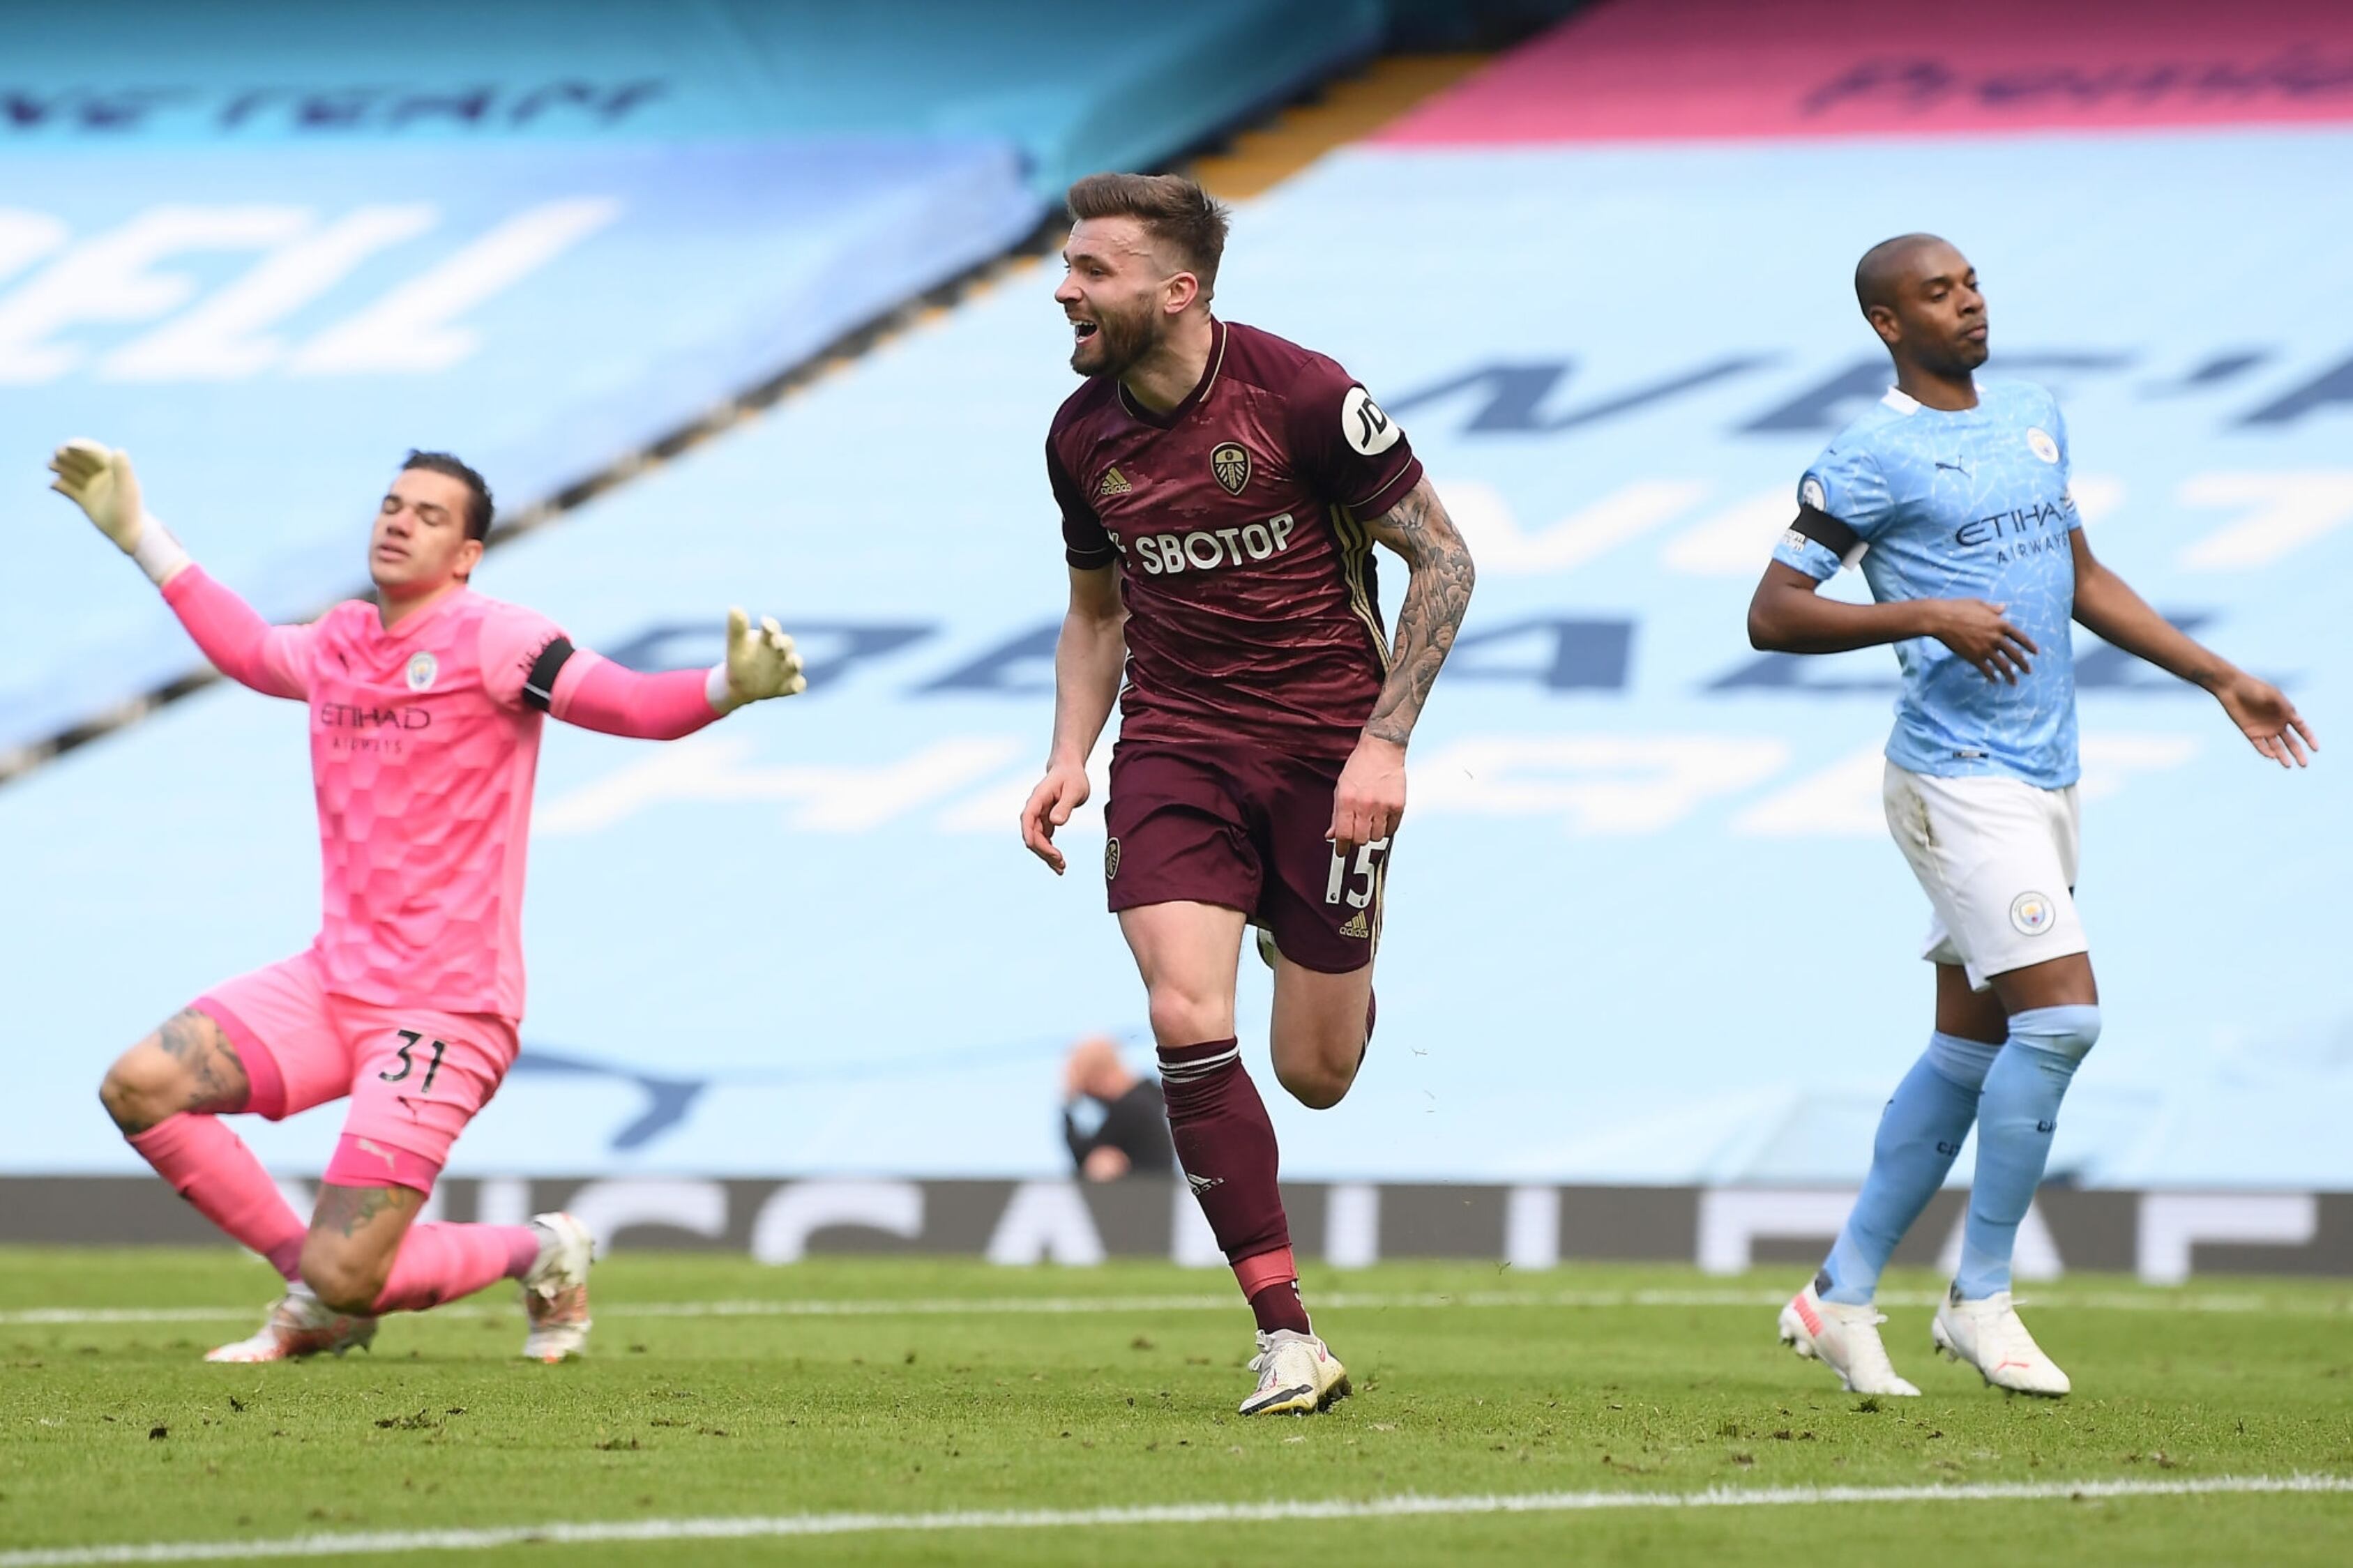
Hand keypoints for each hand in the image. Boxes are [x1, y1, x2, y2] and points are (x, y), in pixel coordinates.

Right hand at [48, 438, 145, 552]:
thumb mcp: (126, 487)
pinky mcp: (85, 500)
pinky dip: (60, 486)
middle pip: (81, 460)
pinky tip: (53, 485)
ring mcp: (92, 488)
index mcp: (113, 469)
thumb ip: (122, 469)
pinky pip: (69, 490)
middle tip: (56, 454)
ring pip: (73, 473)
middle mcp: (102, 476)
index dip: (81, 447)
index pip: (94, 453)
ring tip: (50, 464)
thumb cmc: (129, 509)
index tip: (68, 446)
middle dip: (68, 455)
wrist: (127, 532)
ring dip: (61, 467)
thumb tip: (118, 450)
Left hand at [723, 607, 806, 702]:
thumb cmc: (740, 661)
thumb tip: (734, 608)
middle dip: (783, 644)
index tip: (764, 622)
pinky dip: (797, 685)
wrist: (742, 686)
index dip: (770, 626)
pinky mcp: (788, 685)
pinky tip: (794, 687)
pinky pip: (797, 685)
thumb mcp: (736, 646)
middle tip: (776, 643)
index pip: (772, 628)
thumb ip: (736, 629)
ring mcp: (786, 669)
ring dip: (794, 663)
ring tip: (792, 662)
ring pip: (795, 663)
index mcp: (767, 639)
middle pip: (787, 644)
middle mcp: (780, 652)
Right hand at [1020, 761, 1090, 874]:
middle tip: (1061, 863)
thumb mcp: (1074, 789)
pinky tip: (1059, 861)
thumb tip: (1056, 822)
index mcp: (1038, 798)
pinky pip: (1044, 839)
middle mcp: (1035, 808)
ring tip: (1061, 868)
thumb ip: (1065, 805)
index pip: (1028, 818)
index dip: (1029, 834)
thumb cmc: (1073, 777)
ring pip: (1037, 839)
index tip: (1037, 848)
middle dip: (1043, 850)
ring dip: (1046, 854)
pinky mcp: (1045, 821)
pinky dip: (1050, 850)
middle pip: (1031, 833)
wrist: (1069, 769)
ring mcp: (1038, 816)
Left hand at [1329, 734, 1405, 857]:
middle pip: (1361, 840)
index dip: (1342, 847)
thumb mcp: (1340, 788)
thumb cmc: (1359, 767)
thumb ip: (1336, 814)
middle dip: (1357, 841)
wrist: (1382, 749)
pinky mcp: (1398, 805)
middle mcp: (1365, 805)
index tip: (1342, 852)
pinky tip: (1382, 818)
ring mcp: (1383, 806)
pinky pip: (1392, 829)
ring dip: (1372, 834)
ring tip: (1370, 822)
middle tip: (1357, 834)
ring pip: (1377, 837)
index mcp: (1347, 800)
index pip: (1344, 834)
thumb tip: (1332, 835)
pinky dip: (1386, 828)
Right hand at [1921, 598, 2038, 683]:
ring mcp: (1985, 649)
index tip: (2035, 653)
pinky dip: (1991, 676)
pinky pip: (1986, 670)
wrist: (1941, 619)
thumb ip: (1993, 609)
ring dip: (2010, 675)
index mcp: (2000, 624)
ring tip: (2014, 682)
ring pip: (2003, 665)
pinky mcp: (1974, 657)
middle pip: (2015, 654)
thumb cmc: (1959, 608)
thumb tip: (2003, 608)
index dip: (2029, 645)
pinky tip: (1994, 681)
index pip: (2020, 637)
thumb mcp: (1979, 604)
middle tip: (2028, 671)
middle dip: (2023, 664)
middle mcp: (1996, 638)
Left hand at [2214, 671, 2316, 767]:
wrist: (2232, 688)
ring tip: (2288, 765)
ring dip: (2282, 756)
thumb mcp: (2271, 695)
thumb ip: (2282, 705)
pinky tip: (2271, 756)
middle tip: (2304, 764)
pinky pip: (2260, 745)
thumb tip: (2293, 716)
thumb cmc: (2253, 688)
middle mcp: (2277, 724)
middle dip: (2298, 753)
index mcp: (2286, 713)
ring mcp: (2264, 729)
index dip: (2309, 738)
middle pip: (2291, 742)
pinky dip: (2265, 751)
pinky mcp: (2250, 733)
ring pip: (2276, 747)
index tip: (2315, 748)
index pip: (2302, 729)